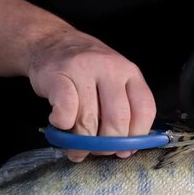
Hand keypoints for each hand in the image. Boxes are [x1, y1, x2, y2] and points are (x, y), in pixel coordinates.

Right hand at [27, 29, 155, 161]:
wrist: (49, 42)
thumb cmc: (84, 70)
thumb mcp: (112, 81)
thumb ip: (122, 110)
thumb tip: (125, 150)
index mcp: (130, 72)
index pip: (144, 109)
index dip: (136, 137)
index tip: (125, 150)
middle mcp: (110, 68)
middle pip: (118, 120)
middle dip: (107, 146)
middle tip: (97, 152)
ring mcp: (84, 70)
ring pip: (89, 121)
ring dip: (81, 144)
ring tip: (76, 150)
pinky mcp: (58, 76)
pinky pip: (65, 113)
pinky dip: (63, 127)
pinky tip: (60, 125)